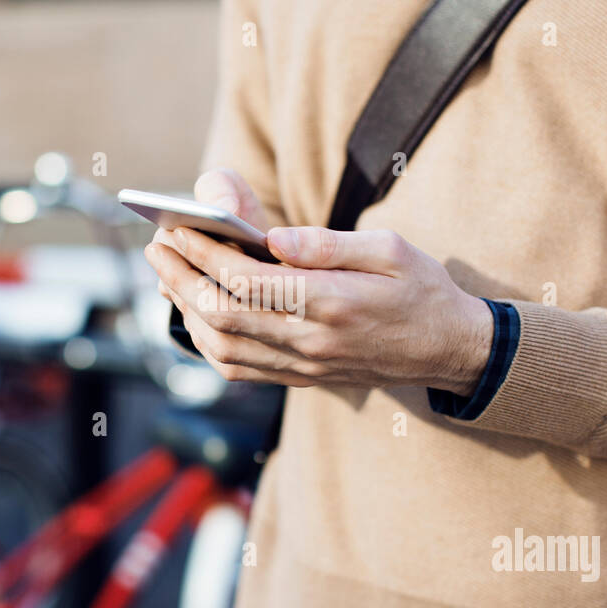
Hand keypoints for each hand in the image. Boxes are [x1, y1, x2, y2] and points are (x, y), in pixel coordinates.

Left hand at [146, 200, 494, 393]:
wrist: (450, 350)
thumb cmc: (422, 291)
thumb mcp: (391, 249)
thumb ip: (328, 243)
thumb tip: (272, 236)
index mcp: (333, 303)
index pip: (247, 282)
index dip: (203, 254)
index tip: (176, 228)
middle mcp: (312, 342)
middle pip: (223, 315)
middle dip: (180, 278)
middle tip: (156, 246)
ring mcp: (305, 367)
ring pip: (223, 347)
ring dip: (185, 311)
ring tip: (167, 274)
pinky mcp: (302, 379)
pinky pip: (240, 369)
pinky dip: (207, 343)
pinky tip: (195, 314)